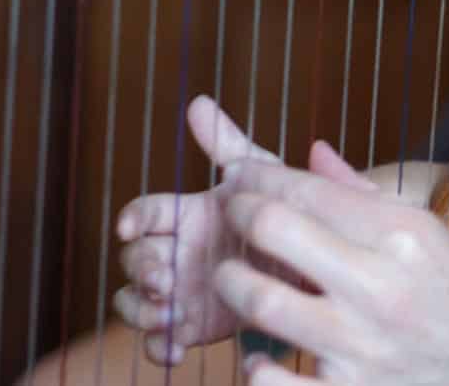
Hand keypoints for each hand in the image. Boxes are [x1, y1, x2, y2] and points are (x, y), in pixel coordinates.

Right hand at [112, 95, 281, 363]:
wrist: (319, 256)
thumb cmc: (285, 208)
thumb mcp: (261, 174)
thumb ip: (227, 142)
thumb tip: (198, 101)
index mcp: (186, 214)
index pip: (144, 214)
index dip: (131, 219)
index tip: (129, 228)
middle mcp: (175, 251)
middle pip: (134, 259)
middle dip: (141, 268)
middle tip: (166, 277)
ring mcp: (180, 290)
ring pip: (135, 300)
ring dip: (142, 308)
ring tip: (170, 311)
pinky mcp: (193, 325)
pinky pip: (158, 340)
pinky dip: (157, 345)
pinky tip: (175, 347)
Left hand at [213, 158, 448, 385]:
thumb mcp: (434, 235)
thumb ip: (365, 198)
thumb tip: (311, 155)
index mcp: (405, 234)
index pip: (306, 191)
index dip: (257, 179)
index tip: (239, 178)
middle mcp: (381, 285)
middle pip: (275, 232)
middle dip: (238, 215)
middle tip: (230, 215)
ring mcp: (364, 346)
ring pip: (261, 306)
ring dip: (233, 285)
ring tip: (230, 278)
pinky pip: (274, 385)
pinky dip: (256, 369)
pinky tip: (256, 357)